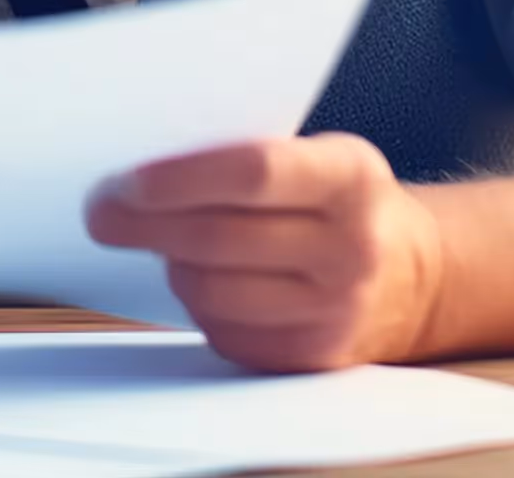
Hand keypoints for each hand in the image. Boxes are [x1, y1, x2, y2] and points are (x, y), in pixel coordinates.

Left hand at [87, 134, 446, 372]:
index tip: (124, 181)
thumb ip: (248, 156)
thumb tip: (140, 173)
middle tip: (103, 212)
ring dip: (172, 264)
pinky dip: (198, 304)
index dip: (178, 178)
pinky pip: (223, 331)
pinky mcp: (311, 357)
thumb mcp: (320, 156)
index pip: (252, 172)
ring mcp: (335, 310)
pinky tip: (203, 279)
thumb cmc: (342, 203)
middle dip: (145, 224)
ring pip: (211, 290)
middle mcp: (352, 247)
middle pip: (219, 239)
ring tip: (164, 243)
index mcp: (350, 178)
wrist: (411, 277)